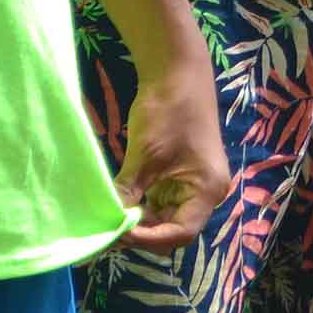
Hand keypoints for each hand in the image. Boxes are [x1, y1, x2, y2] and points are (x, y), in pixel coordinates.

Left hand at [112, 62, 231, 252]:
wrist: (177, 73)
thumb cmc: (167, 112)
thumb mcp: (144, 156)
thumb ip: (128, 192)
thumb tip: (106, 222)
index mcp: (207, 190)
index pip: (179, 232)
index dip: (148, 238)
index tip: (117, 234)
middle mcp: (206, 193)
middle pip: (174, 229)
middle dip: (142, 233)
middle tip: (107, 231)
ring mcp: (194, 185)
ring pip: (165, 218)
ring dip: (139, 221)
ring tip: (109, 220)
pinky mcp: (181, 176)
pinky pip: (161, 202)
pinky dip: (141, 206)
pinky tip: (119, 204)